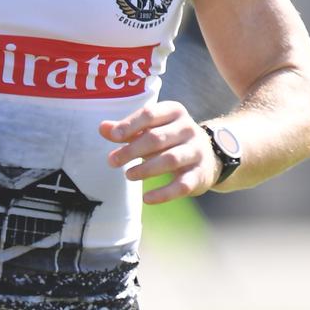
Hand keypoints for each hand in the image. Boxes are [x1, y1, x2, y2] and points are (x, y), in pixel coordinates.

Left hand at [99, 101, 220, 203]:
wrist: (207, 156)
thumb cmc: (169, 138)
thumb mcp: (150, 129)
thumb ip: (127, 129)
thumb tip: (102, 128)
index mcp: (174, 111)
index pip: (150, 114)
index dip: (130, 125)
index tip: (113, 137)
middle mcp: (188, 129)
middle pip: (157, 138)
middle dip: (132, 150)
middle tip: (112, 161)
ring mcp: (196, 151)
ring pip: (170, 160)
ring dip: (146, 169)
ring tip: (128, 175)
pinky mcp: (199, 174)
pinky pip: (182, 185)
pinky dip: (164, 193)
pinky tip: (147, 198)